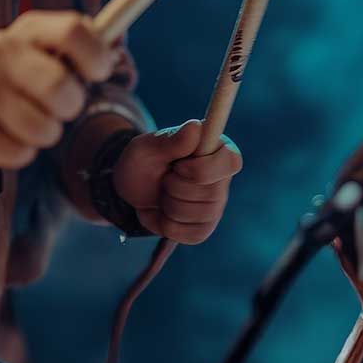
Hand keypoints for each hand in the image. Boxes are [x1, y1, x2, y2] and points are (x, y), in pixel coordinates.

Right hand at [0, 11, 113, 172]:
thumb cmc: (16, 83)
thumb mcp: (45, 55)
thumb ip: (80, 48)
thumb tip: (114, 52)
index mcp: (28, 28)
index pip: (73, 29)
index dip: (96, 56)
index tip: (98, 72)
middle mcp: (0, 49)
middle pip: (61, 86)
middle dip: (70, 107)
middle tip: (60, 108)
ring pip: (42, 128)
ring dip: (45, 135)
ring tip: (29, 124)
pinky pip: (17, 153)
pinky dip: (19, 154)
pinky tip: (5, 140)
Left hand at [113, 120, 242, 243]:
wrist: (131, 189)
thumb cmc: (142, 161)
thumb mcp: (147, 147)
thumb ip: (171, 140)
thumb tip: (196, 127)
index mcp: (215, 148)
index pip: (231, 161)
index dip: (202, 169)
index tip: (178, 166)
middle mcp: (222, 177)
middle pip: (211, 193)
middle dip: (176, 188)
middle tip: (164, 178)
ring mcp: (216, 205)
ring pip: (200, 215)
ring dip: (170, 206)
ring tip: (163, 193)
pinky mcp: (205, 227)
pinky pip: (193, 235)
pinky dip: (170, 226)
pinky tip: (164, 213)